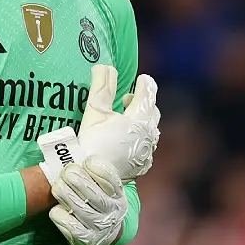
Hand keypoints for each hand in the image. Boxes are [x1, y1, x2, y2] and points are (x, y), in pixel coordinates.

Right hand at [37, 64, 159, 184]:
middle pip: (153, 111)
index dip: (145, 83)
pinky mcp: (143, 165)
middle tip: (126, 100)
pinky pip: (147, 147)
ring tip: (125, 121)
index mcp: (140, 118)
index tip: (141, 78)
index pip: (148, 93)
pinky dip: (140, 140)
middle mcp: (149, 134)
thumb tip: (105, 67)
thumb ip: (102, 87)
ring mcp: (148, 152)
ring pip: (151, 130)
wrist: (92, 178)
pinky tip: (127, 142)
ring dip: (142, 122)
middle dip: (142, 102)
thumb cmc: (92, 141)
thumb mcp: (94, 111)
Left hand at [48, 157, 127, 244]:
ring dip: (67, 196)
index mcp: (117, 194)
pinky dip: (62, 217)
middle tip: (67, 172)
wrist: (104, 230)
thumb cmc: (97, 198)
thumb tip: (71, 146)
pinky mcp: (87, 239)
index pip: (112, 181)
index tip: (88, 161)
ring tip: (57, 187)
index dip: (100, 170)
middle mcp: (112, 211)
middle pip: (95, 196)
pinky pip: (73, 228)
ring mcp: (100, 227)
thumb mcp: (102, 184)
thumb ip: (92, 171)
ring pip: (82, 210)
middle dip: (79, 181)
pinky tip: (55, 209)